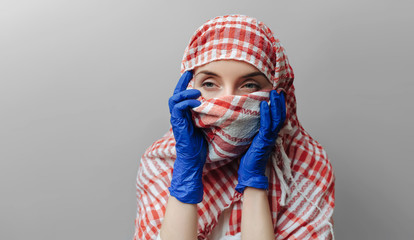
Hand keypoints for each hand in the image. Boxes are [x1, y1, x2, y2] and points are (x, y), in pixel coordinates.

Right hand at [168, 70, 206, 203]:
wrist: (194, 159)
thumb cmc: (201, 145)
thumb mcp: (207, 125)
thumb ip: (209, 114)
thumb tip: (222, 105)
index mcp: (184, 114)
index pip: (182, 95)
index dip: (185, 84)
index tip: (191, 73)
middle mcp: (178, 115)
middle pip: (175, 94)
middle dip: (181, 83)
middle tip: (188, 74)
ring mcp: (177, 120)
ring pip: (174, 99)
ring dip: (185, 93)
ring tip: (196, 90)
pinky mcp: (178, 124)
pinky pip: (178, 109)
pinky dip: (186, 103)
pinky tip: (197, 102)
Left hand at [235, 90, 285, 192]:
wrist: (250, 173)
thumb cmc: (250, 158)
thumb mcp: (253, 141)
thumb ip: (255, 131)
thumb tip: (250, 120)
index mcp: (270, 135)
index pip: (277, 117)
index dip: (279, 106)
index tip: (278, 95)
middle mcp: (272, 135)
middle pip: (279, 115)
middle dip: (279, 102)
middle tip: (278, 90)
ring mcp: (269, 138)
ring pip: (275, 118)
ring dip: (275, 105)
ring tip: (273, 93)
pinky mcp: (263, 141)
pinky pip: (266, 125)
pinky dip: (265, 114)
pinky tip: (264, 105)